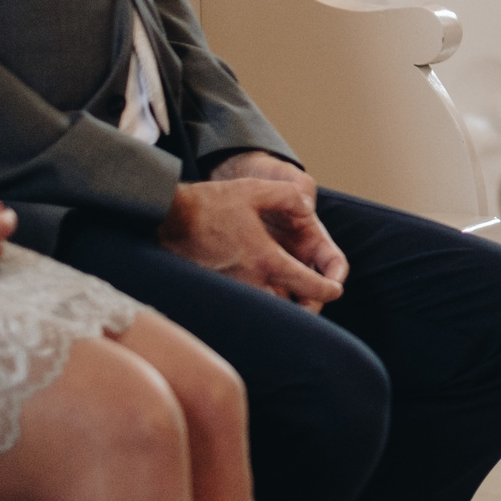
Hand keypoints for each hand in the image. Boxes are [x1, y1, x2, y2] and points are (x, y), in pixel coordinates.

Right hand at [160, 170, 345, 309]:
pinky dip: (257, 305)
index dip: (328, 289)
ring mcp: (229, 289)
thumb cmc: (209, 204)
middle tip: (315, 300)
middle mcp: (249, 281)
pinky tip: (260, 294)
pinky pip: (243, 305)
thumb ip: (289, 196)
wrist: (164, 218)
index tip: (336, 289)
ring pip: (265, 310)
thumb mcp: (255, 190)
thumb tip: (309, 206)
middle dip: (306, 307)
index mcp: (265, 259)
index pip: (308, 285)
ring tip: (292, 299)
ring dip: (281, 307)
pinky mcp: (214, 291)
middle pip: (288, 308)